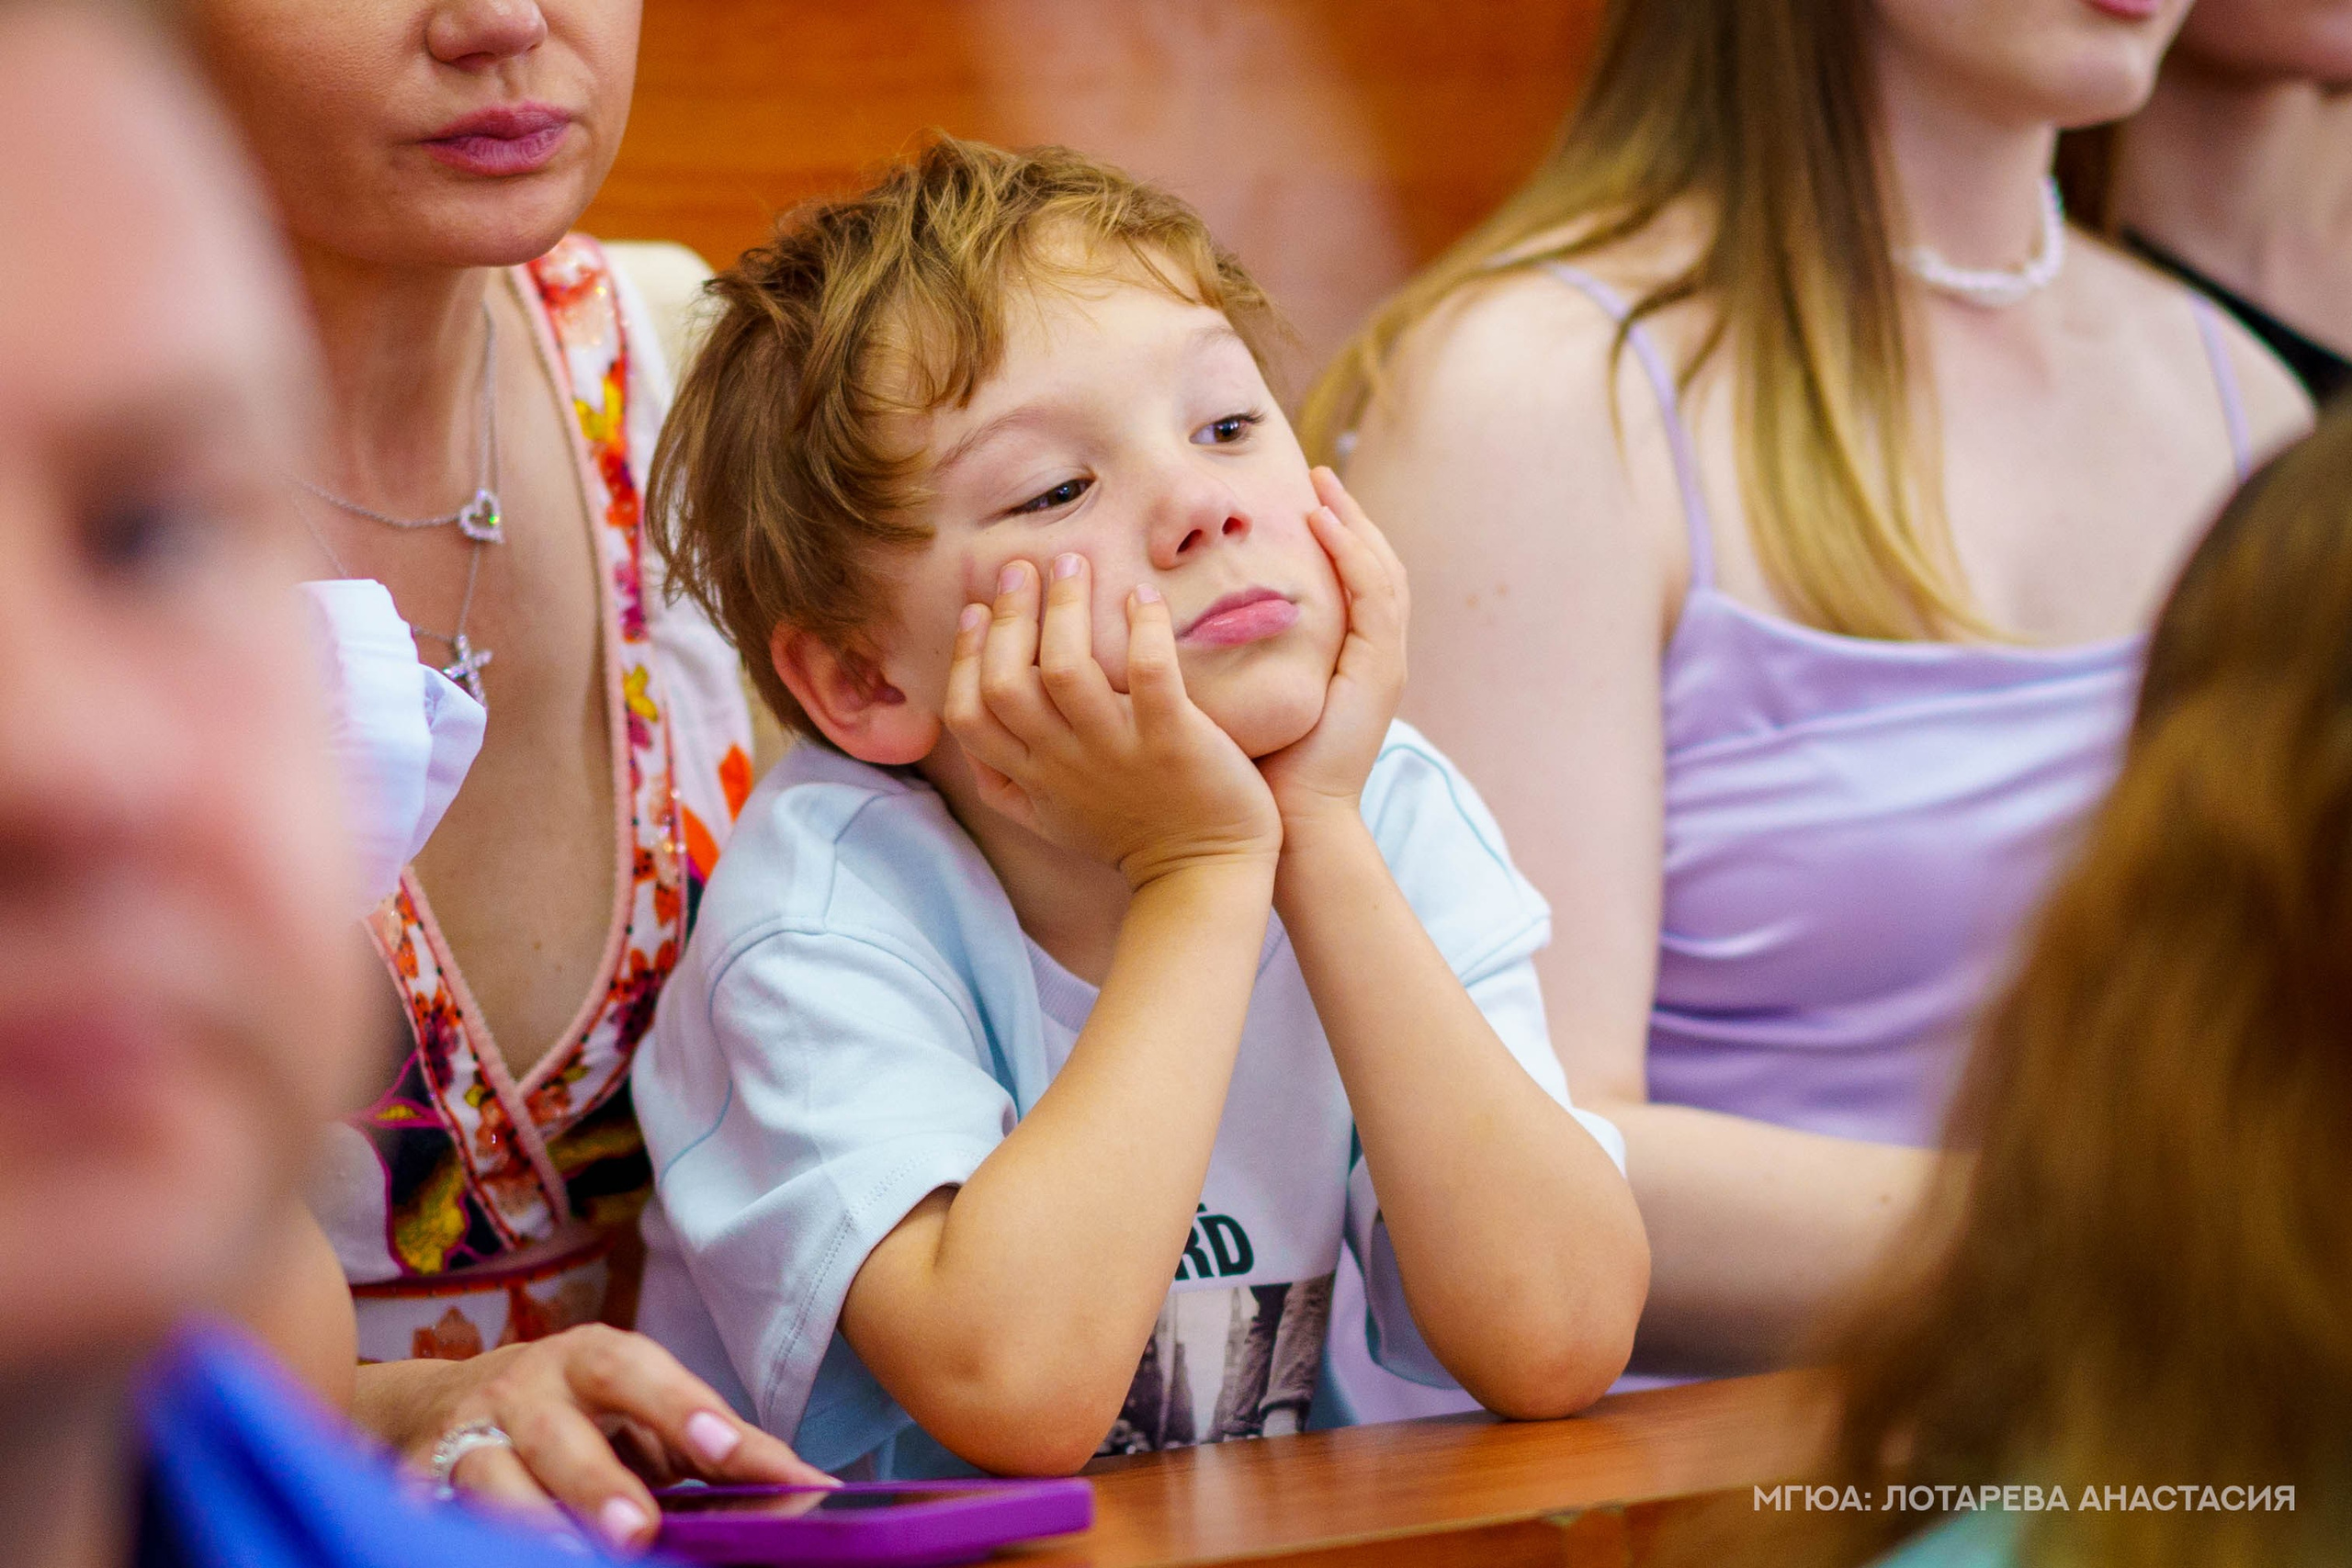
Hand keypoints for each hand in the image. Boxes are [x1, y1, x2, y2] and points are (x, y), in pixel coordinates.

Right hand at [355, 1324, 833, 1551]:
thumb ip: (715, 1449)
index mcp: (594, 1359)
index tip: (731, 1452)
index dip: (686, 1412)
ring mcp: (466, 1435)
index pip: (644, 1376)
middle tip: (639, 1532)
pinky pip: (434, 1515)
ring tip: (570, 1557)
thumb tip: (804, 1487)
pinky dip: (455, 1536)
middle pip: (562, 1432)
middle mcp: (526, 1388)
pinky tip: (479, 1548)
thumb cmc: (583, 1417)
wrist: (450, 1404)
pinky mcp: (417, 1481)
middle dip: (599, 1484)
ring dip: (530, 1522)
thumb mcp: (645, 1415)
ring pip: (489, 1480)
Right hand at [943, 553, 1282, 888]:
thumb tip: (968, 740)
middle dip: (1010, 616)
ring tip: (1075, 562)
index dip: (965, 658)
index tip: (978, 610)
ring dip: (1066, 607)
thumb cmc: (1127, 836)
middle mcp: (1064, 763)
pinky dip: (1143, 629)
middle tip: (1024, 566)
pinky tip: (1141, 596)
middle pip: (1007, 683)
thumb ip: (1004, 783)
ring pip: (1067, 671)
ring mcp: (1118, 752)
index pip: (969, 715)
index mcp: (1032, 776)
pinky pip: (1151, 675)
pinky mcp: (1173, 742)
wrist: (1203, 875)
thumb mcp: (1048, 820)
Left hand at [1259, 468, 1409, 828]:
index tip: (1301, 498)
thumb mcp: (1247, 695)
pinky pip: (1375, 596)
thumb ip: (1233, 653)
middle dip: (1349, 517)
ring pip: (1382, 572)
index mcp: (1349, 661)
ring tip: (1322, 486)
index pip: (1352, 583)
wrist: (1293, 825)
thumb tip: (1181, 614)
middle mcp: (1376, 657)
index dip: (1333, 537)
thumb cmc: (1258, 771)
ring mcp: (1385, 663)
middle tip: (1318, 475)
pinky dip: (1353, 555)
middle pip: (1375, 566)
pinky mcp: (1381, 671)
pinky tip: (1324, 525)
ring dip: (1354, 524)